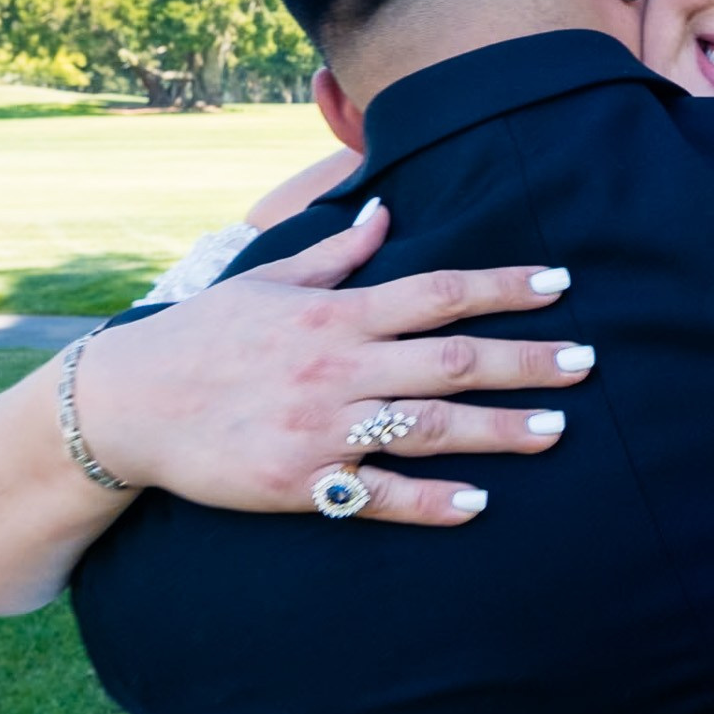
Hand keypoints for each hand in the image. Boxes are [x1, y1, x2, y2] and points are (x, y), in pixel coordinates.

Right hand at [78, 201, 591, 524]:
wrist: (127, 404)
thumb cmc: (203, 337)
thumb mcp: (267, 281)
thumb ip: (334, 253)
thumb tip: (384, 210)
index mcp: (334, 313)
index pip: (435, 291)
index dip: (502, 286)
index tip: (560, 284)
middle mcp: (337, 366)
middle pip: (450, 360)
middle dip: (524, 359)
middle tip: (586, 361)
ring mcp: (322, 426)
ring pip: (428, 428)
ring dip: (499, 429)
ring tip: (558, 429)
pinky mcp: (301, 481)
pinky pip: (377, 493)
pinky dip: (431, 501)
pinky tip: (479, 503)